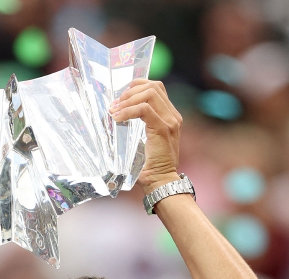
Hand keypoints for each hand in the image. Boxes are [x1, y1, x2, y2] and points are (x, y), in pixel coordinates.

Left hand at [110, 80, 181, 194]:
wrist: (161, 182)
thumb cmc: (149, 165)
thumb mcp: (144, 140)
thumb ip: (138, 125)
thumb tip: (114, 113)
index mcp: (170, 116)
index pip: (156, 88)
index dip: (136, 87)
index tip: (120, 98)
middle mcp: (173, 116)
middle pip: (154, 86)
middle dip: (130, 91)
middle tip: (115, 105)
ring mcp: (170, 122)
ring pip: (149, 94)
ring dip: (128, 100)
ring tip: (114, 111)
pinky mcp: (163, 129)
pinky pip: (144, 110)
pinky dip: (127, 111)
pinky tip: (117, 118)